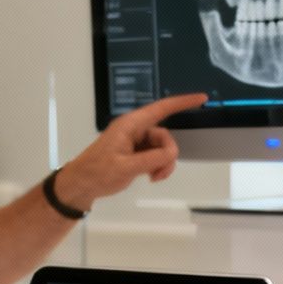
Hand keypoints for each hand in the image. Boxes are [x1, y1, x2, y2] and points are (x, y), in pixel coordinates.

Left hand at [53, 93, 208, 210]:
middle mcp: (134, 130)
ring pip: (161, 148)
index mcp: (130, 125)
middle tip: (159, 173)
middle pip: (164, 136)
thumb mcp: (125, 167)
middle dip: (167, 155)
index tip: (201, 99)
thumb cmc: (97, 172)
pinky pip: (155, 156)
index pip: (160, 109)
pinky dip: (157, 166)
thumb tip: (172, 154)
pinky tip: (150, 177)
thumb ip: (151, 159)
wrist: (82, 184)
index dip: (182, 102)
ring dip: (162, 164)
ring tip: (153, 177)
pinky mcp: (135, 153)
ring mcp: (135, 142)